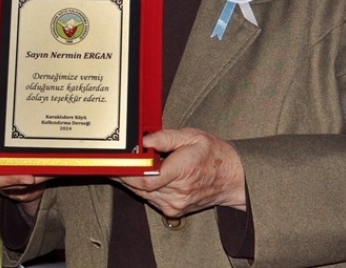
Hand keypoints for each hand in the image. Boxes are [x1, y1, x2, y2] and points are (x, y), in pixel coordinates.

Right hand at [0, 111, 49, 215]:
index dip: (15, 176)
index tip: (33, 174)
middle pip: (6, 180)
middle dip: (27, 175)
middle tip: (50, 168)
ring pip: (5, 178)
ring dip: (24, 172)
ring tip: (46, 165)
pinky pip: (0, 173)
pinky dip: (14, 169)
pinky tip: (27, 161)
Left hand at [118, 128, 245, 218]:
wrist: (232, 178)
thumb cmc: (212, 154)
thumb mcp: (191, 136)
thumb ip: (165, 137)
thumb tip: (144, 140)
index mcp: (182, 171)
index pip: (147, 179)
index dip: (128, 172)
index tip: (117, 161)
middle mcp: (178, 192)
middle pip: (140, 188)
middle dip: (124, 174)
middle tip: (114, 161)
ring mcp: (175, 204)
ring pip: (142, 195)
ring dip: (131, 181)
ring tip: (126, 164)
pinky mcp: (173, 210)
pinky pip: (150, 199)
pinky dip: (142, 188)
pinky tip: (141, 175)